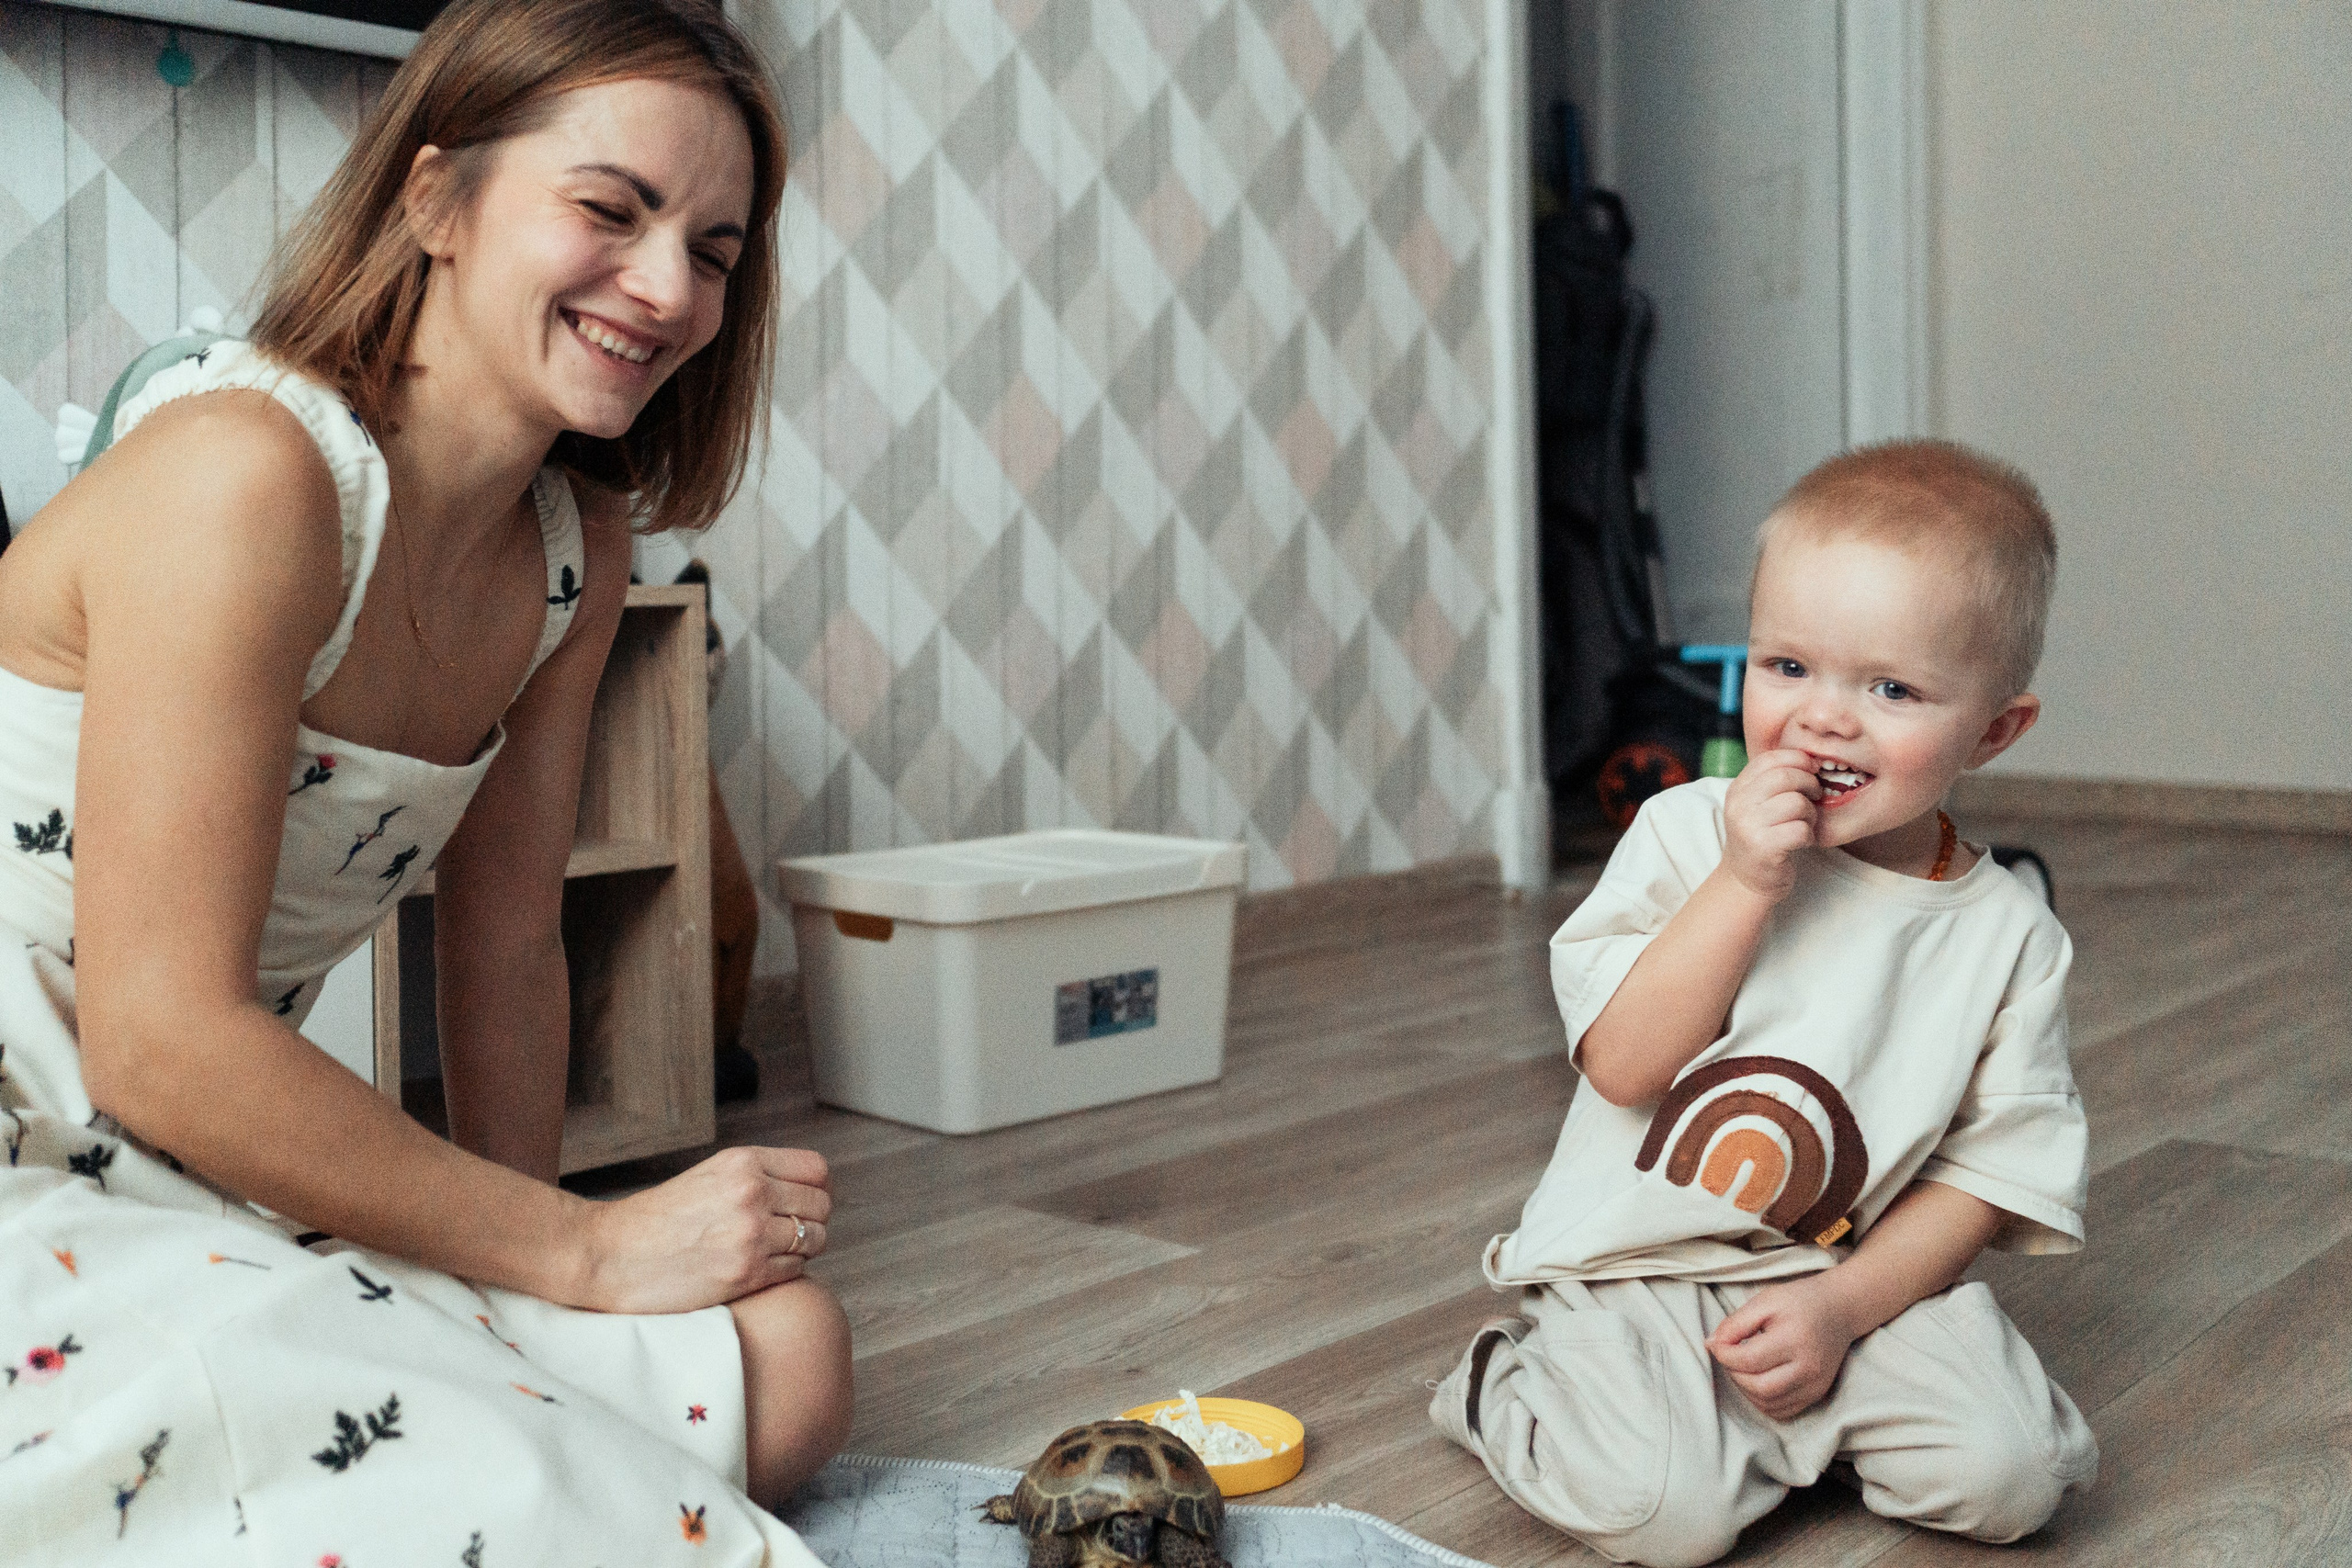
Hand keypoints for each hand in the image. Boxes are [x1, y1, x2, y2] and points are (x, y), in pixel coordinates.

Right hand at [577, 1146, 832, 1313]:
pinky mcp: (747, 1273)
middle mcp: (752, 1191)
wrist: (609, 1256)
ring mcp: (752, 1234)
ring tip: (771, 1252)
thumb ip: (756, 1176)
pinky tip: (758, 1269)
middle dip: (811, 1220)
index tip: (805, 1203)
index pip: (817, 1170)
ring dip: (802, 1248)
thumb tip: (812, 1190)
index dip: (817, 1189)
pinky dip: (786, 1270)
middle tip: (788, 1233)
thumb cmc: (658, 1219)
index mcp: (743, 1161)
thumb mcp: (709, 1176)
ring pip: (815, 1239)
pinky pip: (797, 1269)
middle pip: (822, 1205)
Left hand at [1705, 1274, 1857, 1420]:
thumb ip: (1735, 1323)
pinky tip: (1757, 1379)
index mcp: (1795, 1338)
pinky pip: (1781, 1410)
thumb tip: (1711, 1345)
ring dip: (1745, 1389)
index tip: (1716, 1344)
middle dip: (1734, 1374)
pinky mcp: (1817, 1394)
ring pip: (1768, 1403)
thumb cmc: (1798, 1302)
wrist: (1839, 1310)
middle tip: (1729, 1356)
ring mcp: (1815, 1385)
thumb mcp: (1764, 1301)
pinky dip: (1761, 1400)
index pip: (1749, 1360)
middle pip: (1758, 1387)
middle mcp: (1809, 1367)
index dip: (1724, 1355)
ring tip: (1742, 1366)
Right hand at [1720, 748, 1821, 901]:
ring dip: (1811, 814)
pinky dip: (1809, 836)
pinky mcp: (1763, 848)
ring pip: (1797, 803)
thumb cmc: (1762, 836)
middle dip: (1810, 785)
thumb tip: (1810, 759)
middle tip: (1815, 797)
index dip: (1797, 760)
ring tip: (1805, 823)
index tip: (1812, 770)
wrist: (1746, 880)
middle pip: (1786, 777)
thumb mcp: (1757, 804)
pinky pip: (1801, 830)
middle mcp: (1739, 805)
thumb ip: (1773, 781)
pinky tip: (1801, 841)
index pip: (1769, 759)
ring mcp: (1748, 826)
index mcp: (1737, 788)